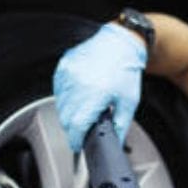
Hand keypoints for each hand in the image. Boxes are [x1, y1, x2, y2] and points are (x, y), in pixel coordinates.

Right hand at [53, 22, 146, 151]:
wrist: (120, 42)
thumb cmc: (126, 69)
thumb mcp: (129, 102)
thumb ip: (121, 125)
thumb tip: (114, 142)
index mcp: (96, 94)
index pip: (77, 125)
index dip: (76, 140)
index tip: (77, 145)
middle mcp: (79, 84)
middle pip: (66, 118)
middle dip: (73, 129)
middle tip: (83, 129)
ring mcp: (68, 74)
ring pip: (60, 106)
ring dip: (69, 114)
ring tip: (84, 109)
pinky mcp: (63, 68)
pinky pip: (58, 91)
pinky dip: (65, 99)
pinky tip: (78, 96)